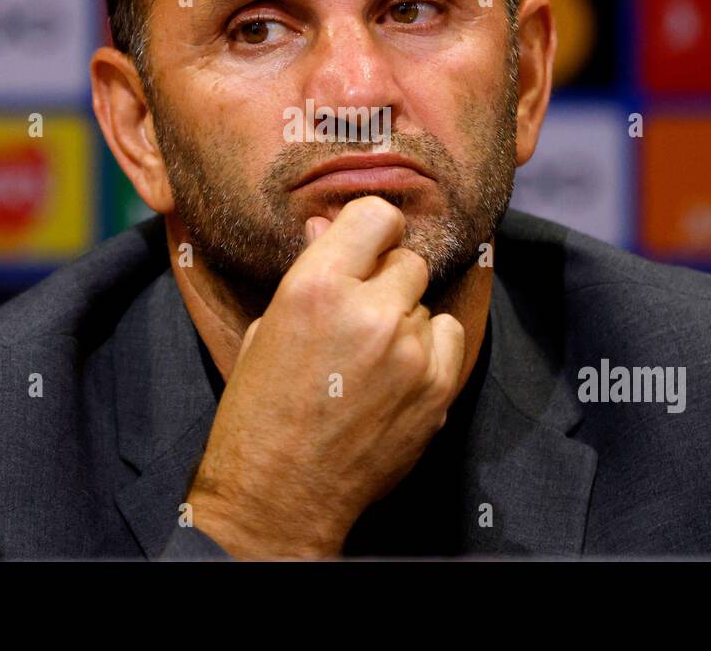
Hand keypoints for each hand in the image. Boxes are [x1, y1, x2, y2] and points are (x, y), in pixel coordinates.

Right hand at [185, 195, 465, 558]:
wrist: (280, 494)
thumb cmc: (261, 411)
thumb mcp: (270, 327)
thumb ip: (310, 272)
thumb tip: (329, 227)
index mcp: (316, 286)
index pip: (376, 215)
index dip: (373, 229)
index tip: (368, 245)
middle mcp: (369, 311)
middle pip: (407, 260)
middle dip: (387, 279)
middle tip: (362, 311)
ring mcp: (410, 351)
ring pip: (426, 303)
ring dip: (406, 319)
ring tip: (370, 357)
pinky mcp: (437, 388)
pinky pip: (449, 336)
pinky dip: (431, 349)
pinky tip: (397, 374)